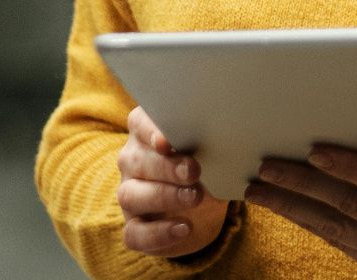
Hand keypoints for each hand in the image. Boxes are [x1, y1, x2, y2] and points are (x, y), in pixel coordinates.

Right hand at [116, 106, 229, 257]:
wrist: (205, 205)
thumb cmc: (206, 165)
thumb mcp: (211, 150)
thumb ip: (211, 139)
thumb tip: (226, 133)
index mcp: (146, 133)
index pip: (139, 124)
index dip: (150, 131)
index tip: (166, 142)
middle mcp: (132, 161)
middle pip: (136, 161)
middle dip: (166, 167)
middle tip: (193, 171)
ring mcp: (130, 194)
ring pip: (132, 195)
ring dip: (163, 196)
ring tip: (194, 197)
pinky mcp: (134, 225)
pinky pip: (135, 232)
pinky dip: (158, 233)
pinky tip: (184, 228)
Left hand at [244, 146, 356, 279]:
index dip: (349, 165)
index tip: (316, 149)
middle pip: (346, 205)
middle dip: (300, 184)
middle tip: (263, 164)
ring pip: (334, 227)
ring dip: (293, 206)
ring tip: (259, 188)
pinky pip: (343, 244)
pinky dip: (314, 223)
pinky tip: (291, 210)